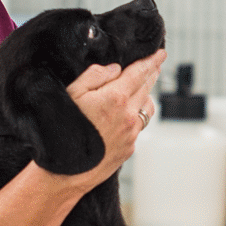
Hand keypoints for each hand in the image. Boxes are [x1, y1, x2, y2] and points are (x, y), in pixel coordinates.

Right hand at [65, 49, 165, 185]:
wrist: (66, 172)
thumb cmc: (64, 130)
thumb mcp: (72, 93)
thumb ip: (96, 75)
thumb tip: (116, 69)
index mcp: (115, 98)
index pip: (140, 73)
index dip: (152, 61)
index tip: (161, 53)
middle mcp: (128, 116)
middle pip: (147, 88)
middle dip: (151, 75)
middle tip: (154, 65)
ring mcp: (131, 134)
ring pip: (147, 108)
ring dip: (146, 96)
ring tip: (141, 89)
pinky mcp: (129, 148)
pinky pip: (138, 126)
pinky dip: (136, 116)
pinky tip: (126, 115)